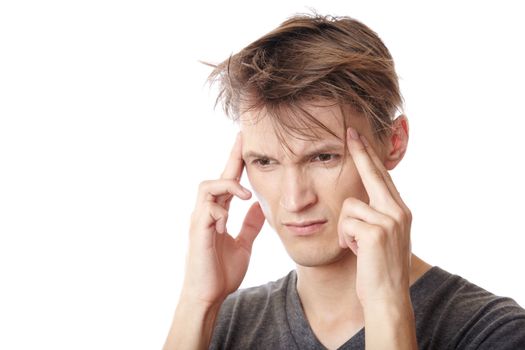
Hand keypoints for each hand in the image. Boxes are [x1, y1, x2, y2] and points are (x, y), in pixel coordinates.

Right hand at [180, 133, 264, 306]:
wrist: (209, 296)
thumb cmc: (221, 272)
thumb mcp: (243, 244)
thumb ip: (249, 225)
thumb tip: (259, 206)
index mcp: (219, 214)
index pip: (228, 182)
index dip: (237, 162)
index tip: (246, 143)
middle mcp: (207, 212)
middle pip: (218, 177)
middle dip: (231, 158)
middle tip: (243, 141)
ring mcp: (201, 221)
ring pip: (207, 187)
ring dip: (227, 185)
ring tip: (244, 194)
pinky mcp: (198, 232)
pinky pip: (205, 209)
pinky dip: (218, 209)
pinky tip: (228, 219)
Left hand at [338, 127, 411, 307]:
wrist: (388, 298)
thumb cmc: (378, 270)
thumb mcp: (382, 238)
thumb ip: (376, 215)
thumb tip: (358, 199)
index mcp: (399, 211)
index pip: (382, 177)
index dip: (370, 156)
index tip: (358, 137)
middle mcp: (398, 211)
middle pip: (373, 174)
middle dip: (360, 151)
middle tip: (350, 131)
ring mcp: (390, 220)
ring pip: (348, 206)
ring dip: (346, 229)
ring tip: (358, 247)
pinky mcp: (376, 232)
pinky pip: (345, 223)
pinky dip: (345, 239)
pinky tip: (357, 252)